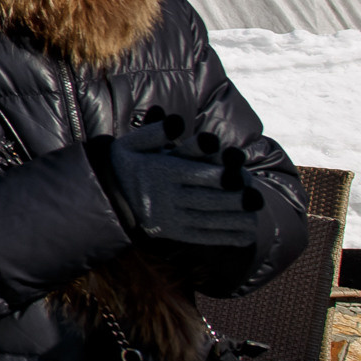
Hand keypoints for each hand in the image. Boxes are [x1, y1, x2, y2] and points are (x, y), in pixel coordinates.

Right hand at [90, 115, 262, 248]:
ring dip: (233, 221)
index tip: (240, 177)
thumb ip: (154, 131)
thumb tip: (176, 122)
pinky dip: (224, 237)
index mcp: (159, 172)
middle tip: (256, 199)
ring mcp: (168, 217)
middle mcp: (164, 197)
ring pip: (205, 220)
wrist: (104, 195)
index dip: (219, 177)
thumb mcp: (132, 143)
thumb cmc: (126, 163)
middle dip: (233, 201)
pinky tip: (244, 235)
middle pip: (204, 200)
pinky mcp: (171, 232)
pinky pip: (201, 236)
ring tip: (255, 218)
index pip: (193, 175)